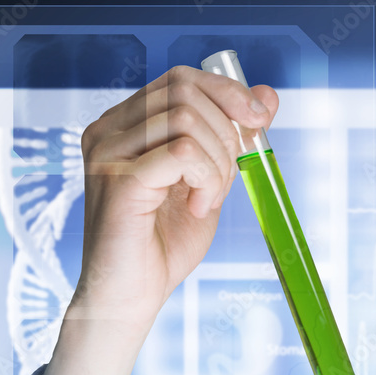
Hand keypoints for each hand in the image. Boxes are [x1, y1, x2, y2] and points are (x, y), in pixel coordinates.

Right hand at [34, 66, 278, 374]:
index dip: (228, 93)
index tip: (260, 122)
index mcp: (126, 124)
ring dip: (217, 164)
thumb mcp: (211, 181)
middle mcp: (109, 130)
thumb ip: (232, 138)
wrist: (132, 296)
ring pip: (186, 121)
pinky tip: (195, 208)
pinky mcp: (117, 180)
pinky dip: (204, 180)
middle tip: (223, 182)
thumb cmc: (163, 244)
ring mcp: (107, 153)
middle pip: (186, 91)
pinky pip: (181, 153)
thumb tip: (268, 95)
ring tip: (205, 200)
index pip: (182, 79)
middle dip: (226, 135)